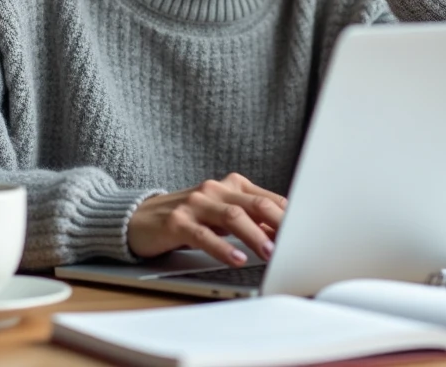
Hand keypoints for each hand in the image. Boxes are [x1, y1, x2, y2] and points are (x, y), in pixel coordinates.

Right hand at [127, 173, 285, 266]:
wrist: (139, 218)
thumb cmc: (187, 218)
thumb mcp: (220, 215)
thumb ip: (249, 220)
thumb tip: (281, 236)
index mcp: (230, 185)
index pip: (267, 199)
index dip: (288, 216)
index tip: (306, 233)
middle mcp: (214, 190)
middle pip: (254, 204)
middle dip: (278, 224)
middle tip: (294, 243)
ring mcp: (195, 204)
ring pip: (232, 216)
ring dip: (254, 236)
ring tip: (269, 253)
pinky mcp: (177, 222)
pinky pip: (203, 235)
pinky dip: (222, 248)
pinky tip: (235, 259)